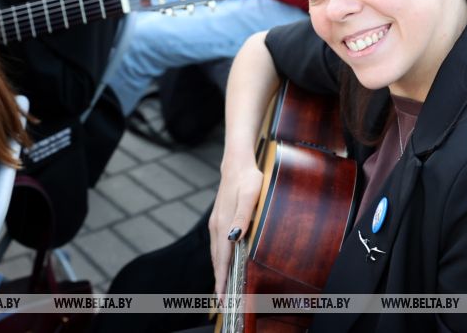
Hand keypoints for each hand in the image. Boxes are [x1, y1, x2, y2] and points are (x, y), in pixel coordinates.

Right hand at [208, 160, 263, 298]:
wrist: (237, 163)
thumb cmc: (247, 178)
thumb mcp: (250, 194)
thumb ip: (242, 216)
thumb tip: (234, 238)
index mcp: (224, 225)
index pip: (223, 259)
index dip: (223, 280)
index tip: (223, 298)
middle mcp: (217, 227)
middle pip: (217, 261)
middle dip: (219, 282)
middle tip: (223, 303)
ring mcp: (216, 223)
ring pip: (217, 254)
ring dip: (219, 273)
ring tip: (222, 290)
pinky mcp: (219, 220)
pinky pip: (218, 246)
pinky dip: (220, 260)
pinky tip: (223, 264)